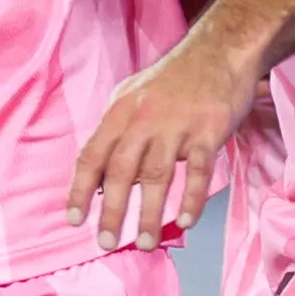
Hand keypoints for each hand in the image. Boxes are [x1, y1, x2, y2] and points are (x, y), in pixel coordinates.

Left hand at [69, 29, 260, 247]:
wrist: (219, 52)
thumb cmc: (174, 80)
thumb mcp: (134, 97)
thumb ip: (116, 133)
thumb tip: (99, 178)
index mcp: (120, 111)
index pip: (92, 155)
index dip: (80, 190)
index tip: (75, 220)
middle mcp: (144, 119)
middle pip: (122, 171)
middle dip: (112, 211)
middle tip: (106, 243)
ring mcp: (177, 125)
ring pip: (158, 176)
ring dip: (150, 214)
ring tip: (146, 243)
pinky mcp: (209, 131)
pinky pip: (198, 171)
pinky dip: (191, 199)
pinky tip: (185, 221)